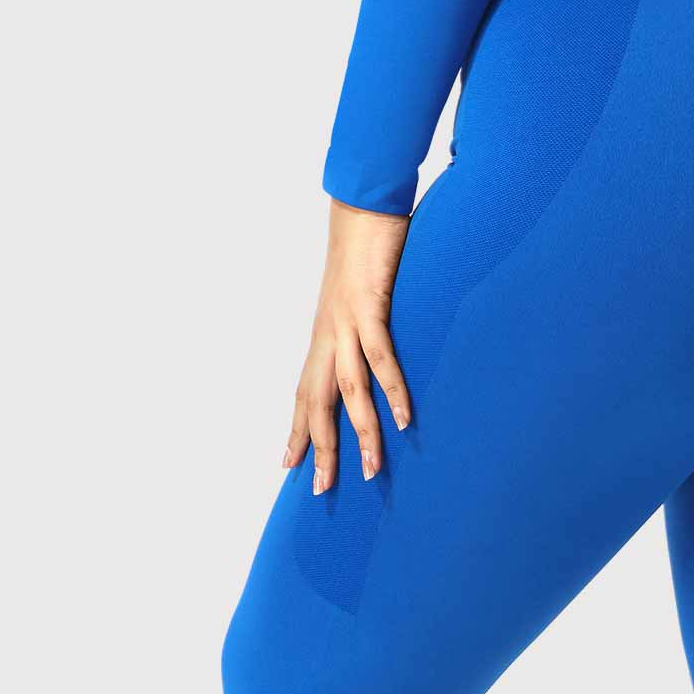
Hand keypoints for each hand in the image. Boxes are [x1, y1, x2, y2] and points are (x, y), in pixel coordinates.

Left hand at [286, 201, 413, 491]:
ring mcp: (345, 321)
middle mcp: (327, 333)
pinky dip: (392, 390)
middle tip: (321, 490)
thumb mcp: (361, 296)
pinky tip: (402, 419)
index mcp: (324, 333)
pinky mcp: (368, 306)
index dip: (298, 429)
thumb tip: (376, 345)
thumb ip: (366, 325)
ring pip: (349, 389)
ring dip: (358, 432)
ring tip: (368, 468)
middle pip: (318, 402)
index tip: (290, 465)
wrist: (362, 203)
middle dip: (319, 448)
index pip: (306, 392)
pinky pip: (380, 357)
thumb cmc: (365, 247)